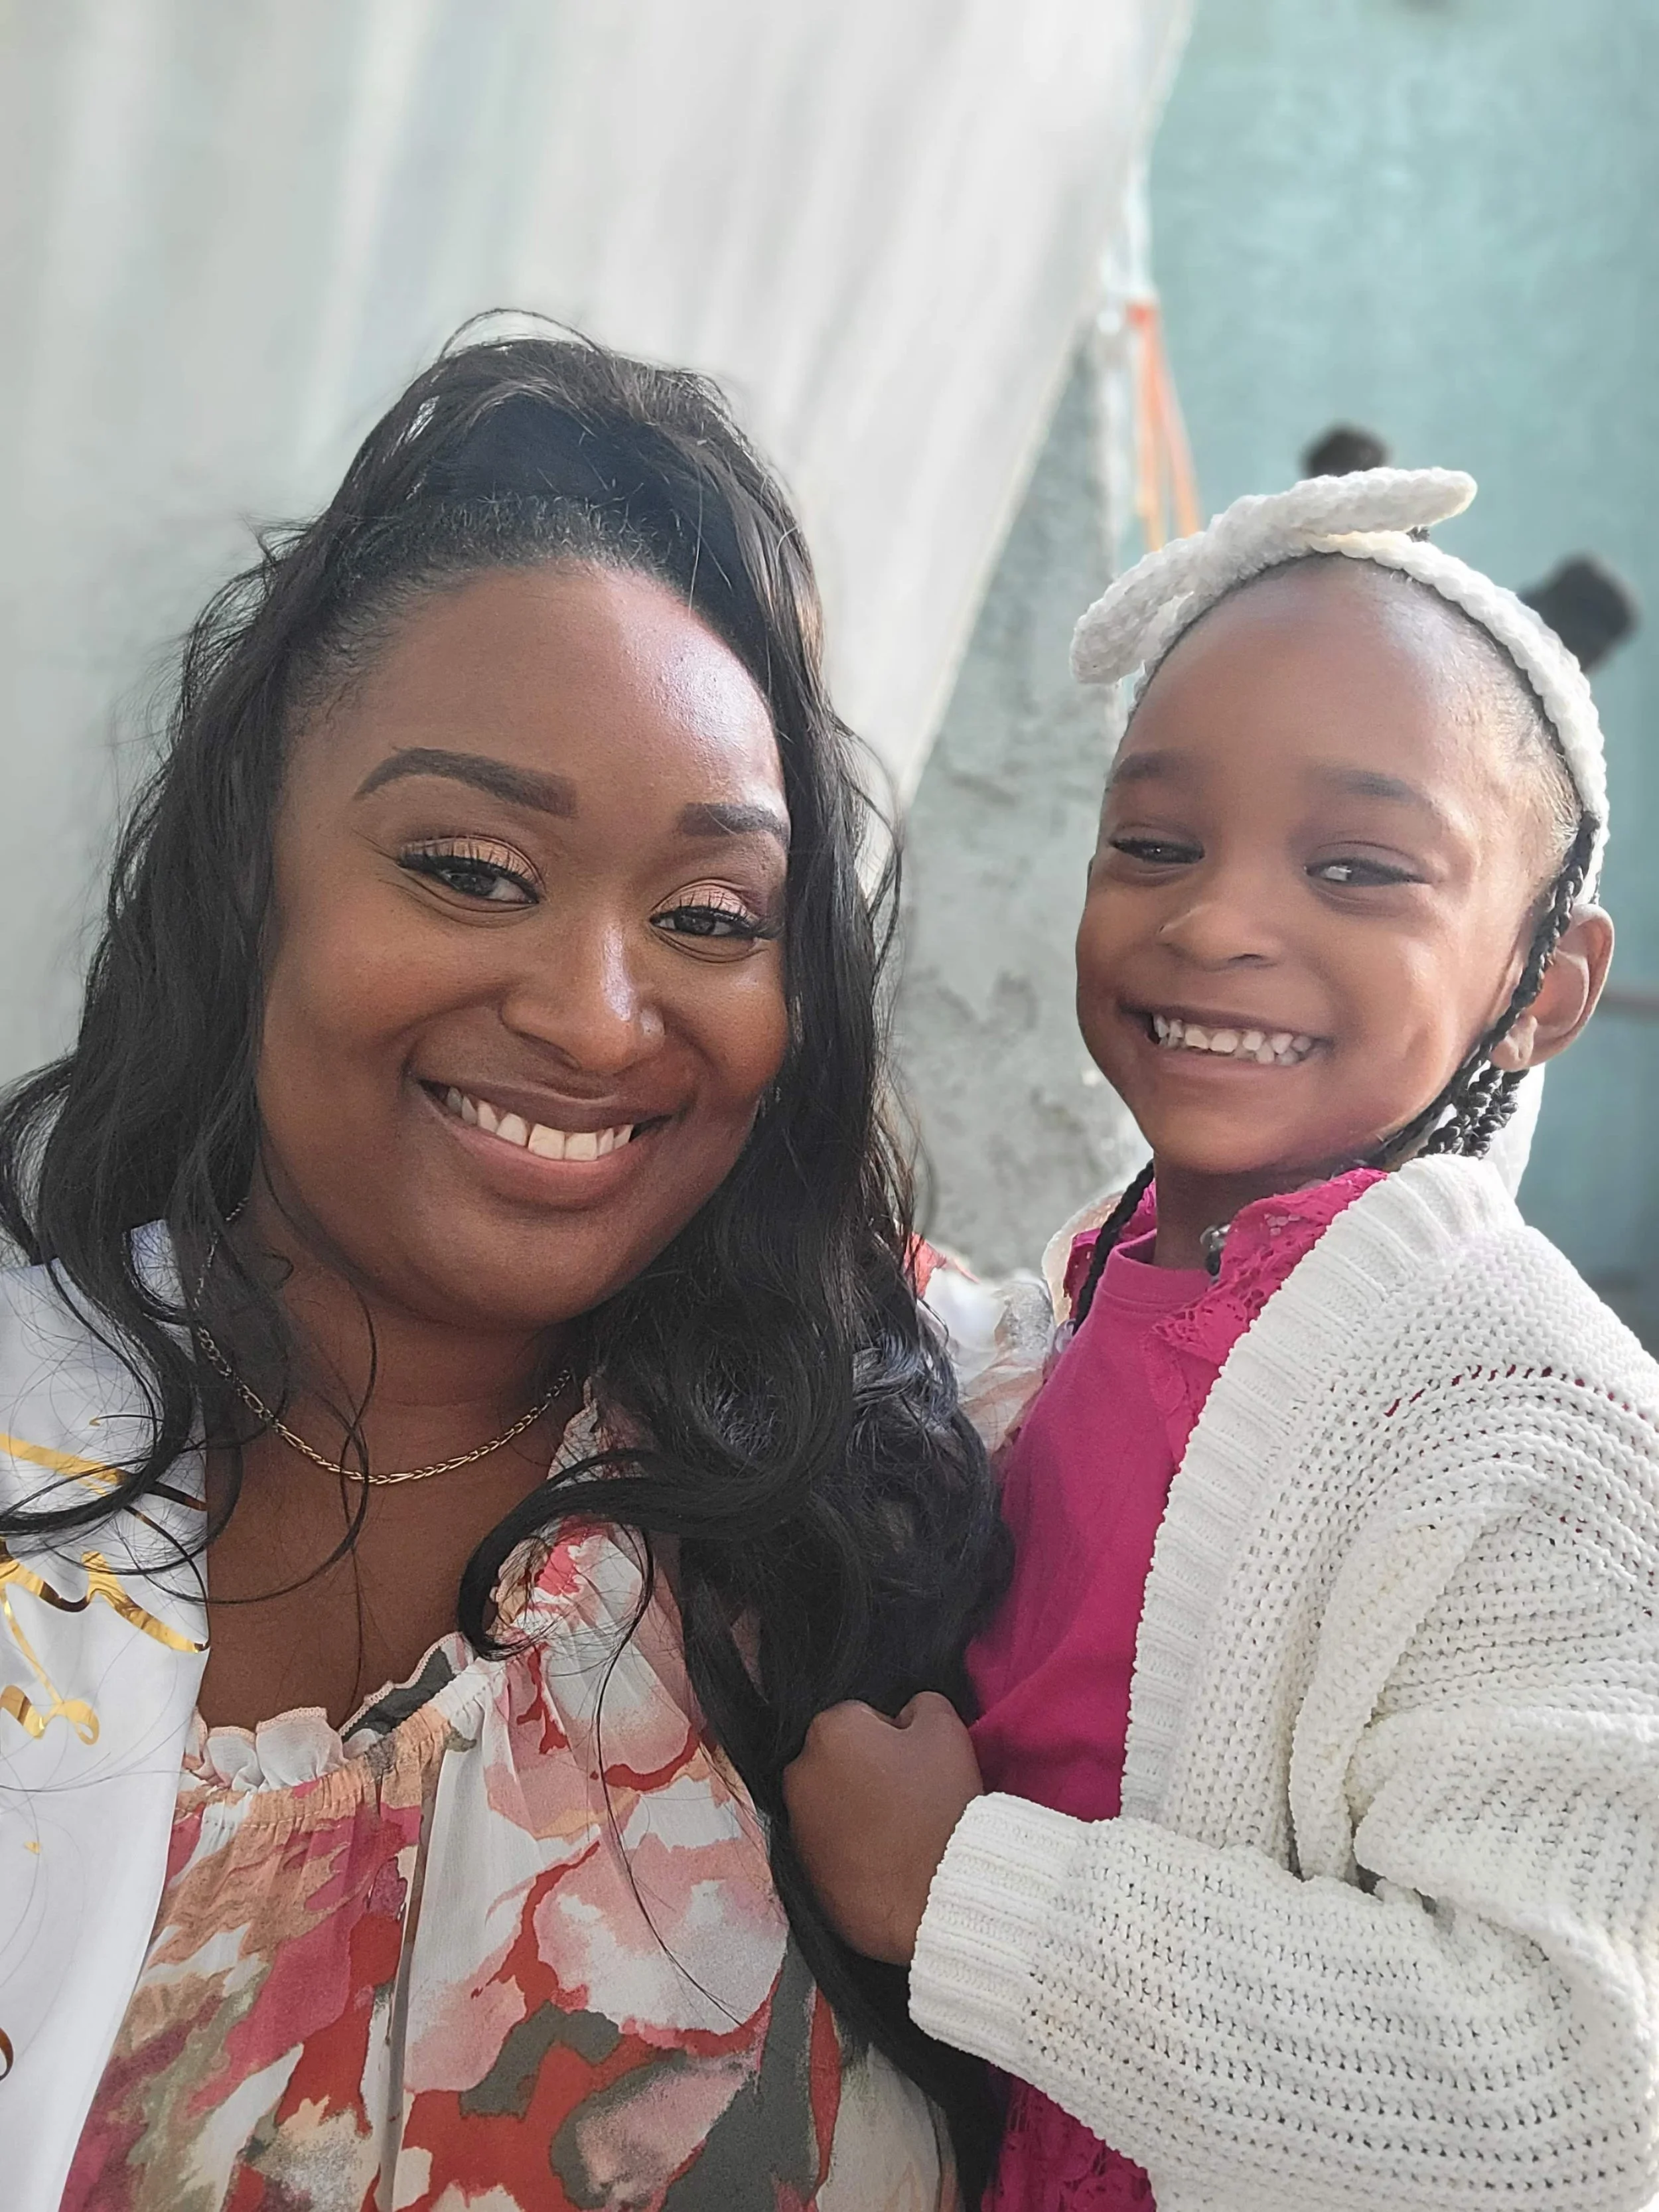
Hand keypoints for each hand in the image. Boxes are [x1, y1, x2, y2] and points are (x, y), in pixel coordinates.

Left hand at [783, 1691, 982, 1963]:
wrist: (935, 1896)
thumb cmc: (939, 1805)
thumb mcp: (945, 1729)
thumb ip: (919, 1705)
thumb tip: (902, 1717)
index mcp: (830, 1731)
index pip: (863, 1718)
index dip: (895, 1739)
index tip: (915, 1766)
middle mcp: (800, 1773)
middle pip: (840, 1758)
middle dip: (867, 1770)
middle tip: (907, 1798)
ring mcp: (797, 1825)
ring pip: (832, 1801)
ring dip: (856, 1809)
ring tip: (897, 1833)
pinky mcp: (803, 1870)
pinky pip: (829, 1843)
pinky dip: (850, 1847)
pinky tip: (883, 1860)